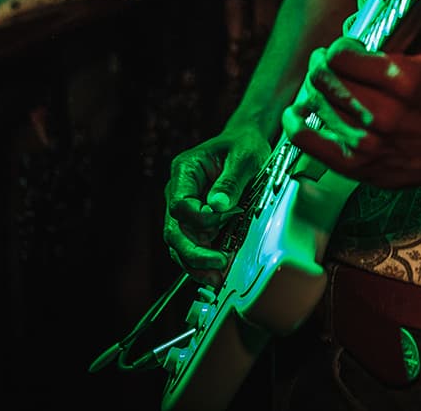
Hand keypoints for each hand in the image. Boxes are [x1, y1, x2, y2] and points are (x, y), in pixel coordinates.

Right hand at [163, 122, 271, 285]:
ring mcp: (185, 208)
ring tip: (217, 277)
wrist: (246, 142)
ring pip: (179, 243)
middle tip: (219, 264)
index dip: (202, 219)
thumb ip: (230, 181)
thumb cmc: (243, 145)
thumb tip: (218, 207)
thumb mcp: (244, 157)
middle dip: (194, 252)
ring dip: (196, 263)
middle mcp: (178, 191)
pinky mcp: (196, 221)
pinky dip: (202, 260)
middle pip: (174, 230)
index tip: (229, 218)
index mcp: (185, 171)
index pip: (181, 205)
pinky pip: (192, 244)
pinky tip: (216, 272)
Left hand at [282, 35, 420, 188]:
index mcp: (403, 80)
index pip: (340, 55)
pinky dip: (295, 123)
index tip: (350, 48)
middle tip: (331, 62)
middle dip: (323, 64)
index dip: (340, 46)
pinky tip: (297, 111)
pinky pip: (306, 142)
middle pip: (323, 79)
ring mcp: (368, 143)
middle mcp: (385, 114)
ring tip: (328, 85)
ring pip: (315, 104)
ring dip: (316, 90)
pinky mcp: (356, 166)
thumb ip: (398, 3)